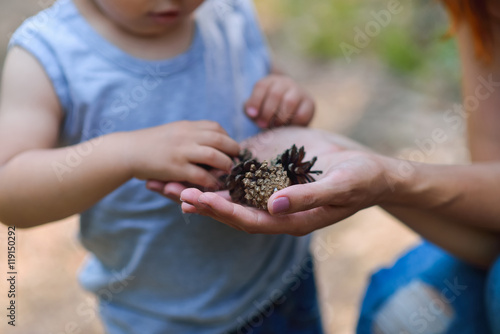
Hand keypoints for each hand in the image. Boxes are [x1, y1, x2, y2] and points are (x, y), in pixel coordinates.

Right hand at [124, 120, 239, 188]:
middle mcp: (186, 135)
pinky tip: (214, 185)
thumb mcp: (174, 131)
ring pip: (214, 156)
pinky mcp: (176, 167)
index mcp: (187, 126)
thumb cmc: (151, 143)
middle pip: (220, 140)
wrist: (128, 151)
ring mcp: (181, 151)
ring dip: (225, 165)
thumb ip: (192, 134)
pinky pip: (201, 175)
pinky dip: (211, 181)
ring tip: (229, 173)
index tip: (230, 149)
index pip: (216, 128)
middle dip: (233, 151)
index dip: (227, 138)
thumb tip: (212, 141)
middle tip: (236, 162)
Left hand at [148, 126, 367, 203]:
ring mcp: (275, 189)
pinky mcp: (277, 170)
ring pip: (233, 192)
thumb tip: (274, 206)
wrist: (373, 169)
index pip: (247, 219)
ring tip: (172, 180)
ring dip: (204, 185)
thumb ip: (306, 197)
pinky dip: (223, 170)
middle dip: (200, 200)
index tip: (193, 199)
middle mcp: (277, 207)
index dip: (220, 210)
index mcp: (290, 218)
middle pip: (232, 208)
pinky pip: (246, 174)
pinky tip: (202, 162)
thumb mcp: (339, 187)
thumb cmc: (361, 180)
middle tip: (166, 190)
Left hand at [245, 74, 314, 127]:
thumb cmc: (267, 110)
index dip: (255, 101)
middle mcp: (285, 83)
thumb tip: (252, 113)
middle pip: (275, 94)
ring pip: (289, 102)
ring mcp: (299, 91)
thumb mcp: (256, 108)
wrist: (289, 113)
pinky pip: (302, 113)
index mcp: (269, 81)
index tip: (252, 115)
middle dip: (267, 112)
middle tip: (262, 125)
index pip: (261, 86)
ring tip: (275, 126)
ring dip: (280, 117)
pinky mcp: (309, 103)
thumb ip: (250, 109)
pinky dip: (293, 122)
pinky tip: (288, 126)